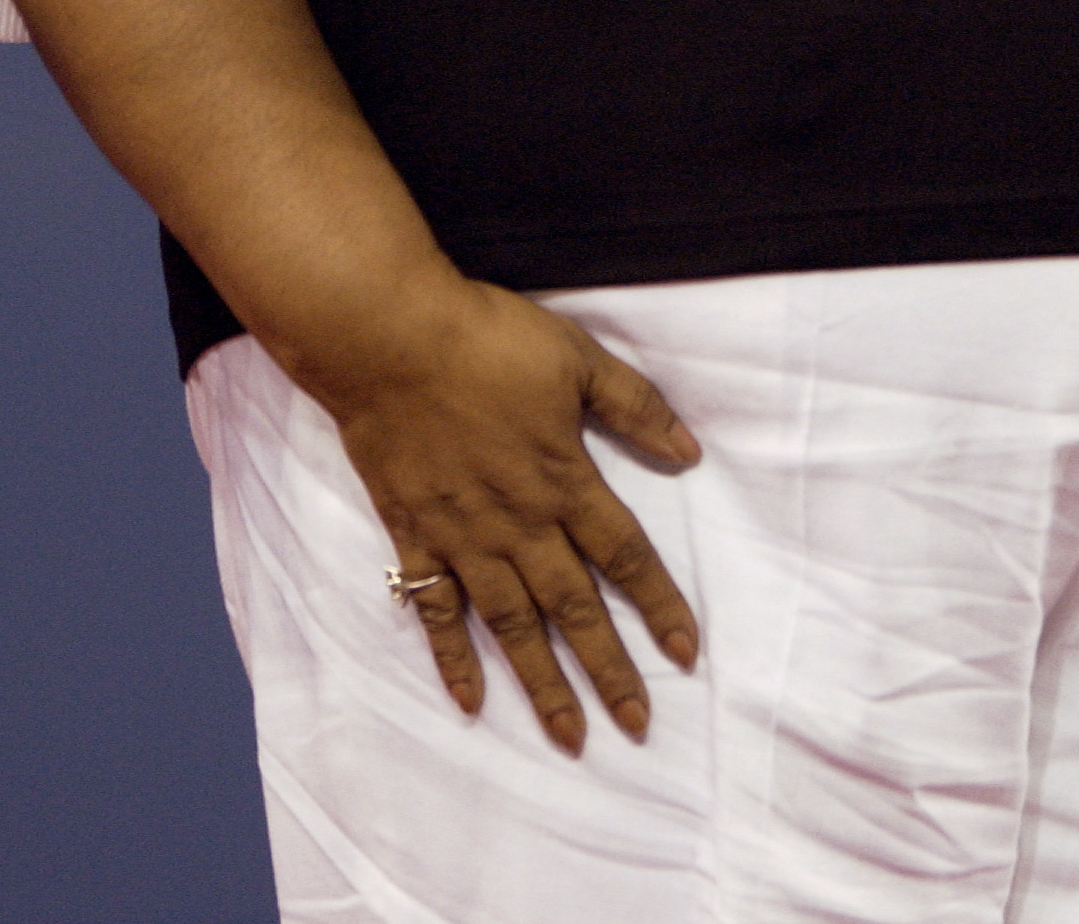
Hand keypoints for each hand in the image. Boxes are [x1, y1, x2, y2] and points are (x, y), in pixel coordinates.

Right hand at [298, 274, 701, 754]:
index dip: (658, 605)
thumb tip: (689, 450)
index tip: (686, 653)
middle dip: (609, 668)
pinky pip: (435, 611)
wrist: (390, 341)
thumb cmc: (487, 341)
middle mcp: (519, 523)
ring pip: (512, 625)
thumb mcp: (578, 358)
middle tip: (636, 725)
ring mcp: (463, 537)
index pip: (624, 554)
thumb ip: (635, 406)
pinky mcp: (414, 536)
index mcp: (564, 480)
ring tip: (569, 737)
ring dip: (543, 683)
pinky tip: (471, 701)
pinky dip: (453, 658)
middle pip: (574, 607)